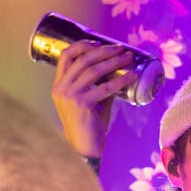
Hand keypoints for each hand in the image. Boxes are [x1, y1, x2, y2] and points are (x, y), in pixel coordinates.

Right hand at [51, 41, 137, 156]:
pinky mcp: (82, 104)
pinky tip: (131, 77)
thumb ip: (98, 84)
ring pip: (93, 70)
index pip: (65, 56)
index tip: (99, 42)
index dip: (82, 45)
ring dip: (113, 62)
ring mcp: (70, 96)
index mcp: (59, 85)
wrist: (84, 148)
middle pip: (83, 60)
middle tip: (121, 48)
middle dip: (104, 51)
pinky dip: (120, 80)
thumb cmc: (90, 124)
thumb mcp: (91, 99)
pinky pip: (104, 87)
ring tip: (128, 58)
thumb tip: (117, 68)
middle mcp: (61, 88)